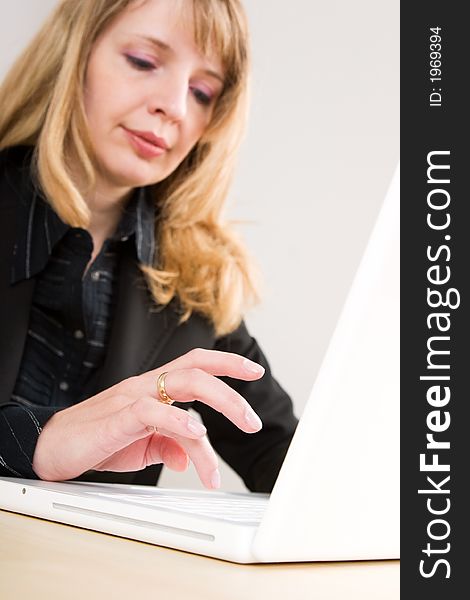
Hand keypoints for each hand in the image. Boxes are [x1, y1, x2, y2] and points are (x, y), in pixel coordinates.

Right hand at [32, 349, 264, 488]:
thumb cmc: (97, 440)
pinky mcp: (117, 418)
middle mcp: (147, 385)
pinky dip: (177, 419)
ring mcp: (132, 398)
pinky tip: (196, 434)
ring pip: (184, 382)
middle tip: (254, 420)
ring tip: (242, 427)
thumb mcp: (142, 446)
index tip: (255, 371)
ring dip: (220, 403)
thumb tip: (191, 456)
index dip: (227, 362)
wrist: (51, 447)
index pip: (196, 364)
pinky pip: (151, 411)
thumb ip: (169, 444)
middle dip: (232, 389)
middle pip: (197, 369)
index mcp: (155, 388)